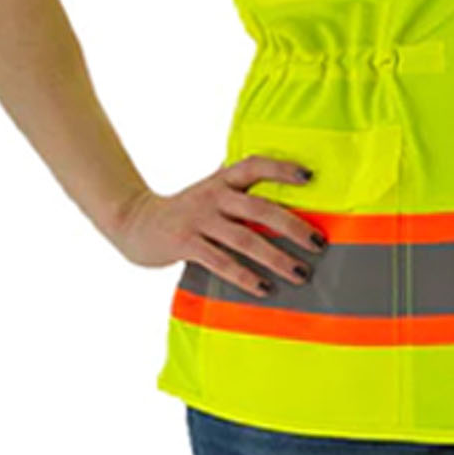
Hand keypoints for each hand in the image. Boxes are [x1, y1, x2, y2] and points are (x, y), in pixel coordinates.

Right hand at [108, 155, 328, 297]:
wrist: (135, 222)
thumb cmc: (186, 211)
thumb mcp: (211, 193)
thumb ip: (239, 193)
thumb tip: (286, 201)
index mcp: (223, 180)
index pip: (255, 166)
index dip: (282, 168)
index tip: (310, 176)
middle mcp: (213, 196)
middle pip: (260, 208)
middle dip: (293, 226)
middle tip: (318, 243)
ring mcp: (199, 219)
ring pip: (245, 239)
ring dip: (276, 258)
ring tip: (300, 273)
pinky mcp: (185, 243)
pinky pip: (220, 262)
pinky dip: (244, 276)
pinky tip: (264, 288)